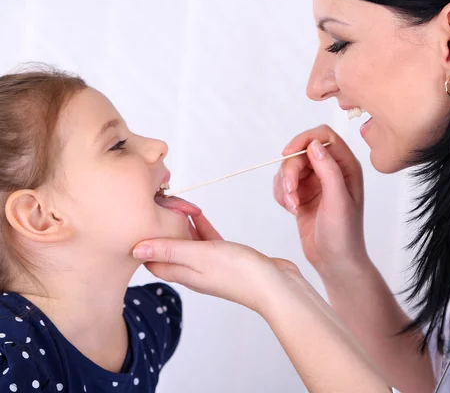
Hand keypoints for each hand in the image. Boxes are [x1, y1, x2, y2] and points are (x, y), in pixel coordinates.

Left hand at [133, 211, 302, 314]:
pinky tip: (198, 214)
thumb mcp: (199, 255)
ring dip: (180, 226)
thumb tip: (134, 249)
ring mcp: (210, 265)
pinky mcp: (226, 258)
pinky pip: (206, 240)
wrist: (274, 286)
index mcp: (182, 273)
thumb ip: (169, 250)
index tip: (138, 220)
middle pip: (168, 250)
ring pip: (187, 243)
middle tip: (155, 207)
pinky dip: (200, 227)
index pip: (152, 261)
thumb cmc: (238, 273)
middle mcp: (193, 271)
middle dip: (160, 230)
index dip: (143, 242)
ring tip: (174, 205)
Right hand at [273, 125, 367, 274]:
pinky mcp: (302, 194)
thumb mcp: (338, 200)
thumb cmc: (344, 234)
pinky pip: (283, 183)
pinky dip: (281, 194)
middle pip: (301, 152)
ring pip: (289, 168)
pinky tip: (290, 210)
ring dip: (284, 185)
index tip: (288, 154)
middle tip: (290, 193)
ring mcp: (316, 182)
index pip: (324, 137)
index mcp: (347, 167)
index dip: (304, 140)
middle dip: (290, 171)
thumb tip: (314, 145)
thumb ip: (328, 170)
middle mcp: (331, 170)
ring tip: (292, 206)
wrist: (334, 261)